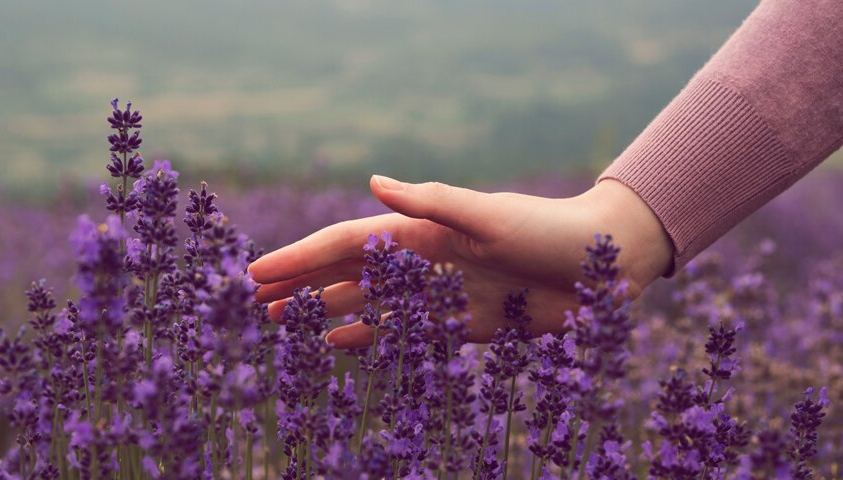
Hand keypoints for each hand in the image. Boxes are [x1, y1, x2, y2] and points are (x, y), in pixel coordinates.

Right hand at [248, 175, 673, 348]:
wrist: (603, 265)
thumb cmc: (549, 230)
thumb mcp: (491, 214)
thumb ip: (432, 202)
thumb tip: (372, 181)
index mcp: (421, 230)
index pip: (346, 244)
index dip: (301, 259)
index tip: (259, 274)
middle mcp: (422, 261)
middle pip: (348, 274)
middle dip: (303, 286)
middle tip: (258, 302)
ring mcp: (438, 293)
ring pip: (368, 304)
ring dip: (326, 311)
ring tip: (285, 322)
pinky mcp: (461, 323)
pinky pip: (404, 333)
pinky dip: (369, 337)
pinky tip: (340, 344)